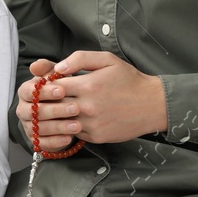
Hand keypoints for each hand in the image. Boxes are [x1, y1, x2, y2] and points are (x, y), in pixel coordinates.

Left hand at [15, 51, 167, 147]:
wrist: (152, 104)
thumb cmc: (129, 79)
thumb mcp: (107, 60)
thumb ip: (80, 59)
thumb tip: (58, 68)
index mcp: (88, 85)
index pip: (52, 86)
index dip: (45, 85)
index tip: (45, 84)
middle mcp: (87, 107)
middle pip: (53, 106)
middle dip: (47, 102)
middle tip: (46, 98)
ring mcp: (91, 124)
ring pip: (61, 122)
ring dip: (56, 116)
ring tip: (57, 109)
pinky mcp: (96, 137)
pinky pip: (73, 133)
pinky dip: (69, 127)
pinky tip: (72, 119)